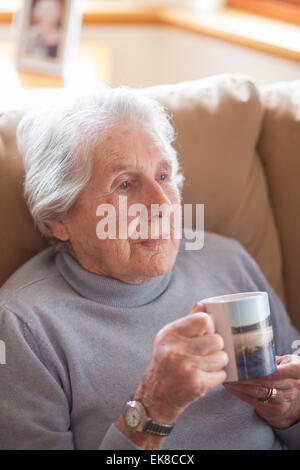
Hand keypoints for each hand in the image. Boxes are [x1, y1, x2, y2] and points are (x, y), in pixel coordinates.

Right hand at [133, 302, 228, 423]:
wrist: (155, 398)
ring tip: (204, 367)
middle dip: (216, 349)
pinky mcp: (196, 383)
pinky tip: (203, 378)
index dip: (210, 328)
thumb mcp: (169, 340)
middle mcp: (176, 348)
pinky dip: (217, 378)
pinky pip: (221, 375)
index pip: (204, 320)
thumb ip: (187, 323)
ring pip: (222, 357)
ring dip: (218, 364)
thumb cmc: (164, 365)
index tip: (205, 336)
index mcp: (170, 333)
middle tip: (206, 355)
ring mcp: (186, 366)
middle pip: (217, 339)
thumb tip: (203, 304)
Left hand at [224, 355, 299, 428]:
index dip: (268, 370)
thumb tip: (249, 351)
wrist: (296, 397)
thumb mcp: (285, 361)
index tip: (252, 368)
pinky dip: (239, 393)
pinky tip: (230, 387)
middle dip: (244, 376)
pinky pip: (252, 401)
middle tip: (229, 369)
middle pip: (264, 381)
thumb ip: (271, 358)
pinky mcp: (273, 410)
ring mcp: (282, 400)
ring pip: (256, 391)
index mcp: (295, 369)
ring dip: (238, 385)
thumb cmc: (286, 373)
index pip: (285, 369)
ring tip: (226, 377)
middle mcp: (291, 386)